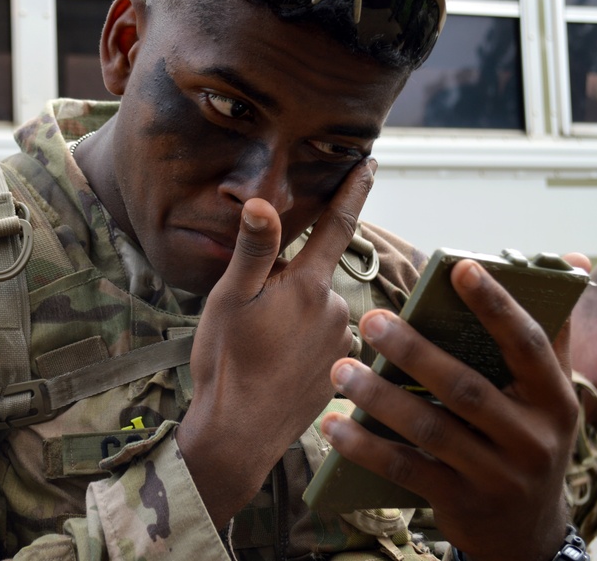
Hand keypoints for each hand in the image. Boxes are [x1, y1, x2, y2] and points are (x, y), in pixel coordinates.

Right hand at [177, 159, 376, 527]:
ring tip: (260, 345)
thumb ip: (253, 249)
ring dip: (294, 316)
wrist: (237, 435)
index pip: (337, 225)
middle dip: (288, 282)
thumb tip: (264, 201)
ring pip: (317, 313)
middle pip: (315, 276)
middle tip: (251, 312)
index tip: (369, 161)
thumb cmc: (227, 363)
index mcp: (309, 287)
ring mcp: (341, 346)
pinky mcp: (339, 374)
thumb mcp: (230, 299)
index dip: (352, 190)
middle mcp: (336, 312)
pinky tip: (275, 365)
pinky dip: (301, 346)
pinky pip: (322, 344)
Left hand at [321, 254, 589, 560]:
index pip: (527, 345)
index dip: (495, 306)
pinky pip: (406, 470)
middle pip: (466, 388)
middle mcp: (531, 439)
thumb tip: (568, 261)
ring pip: (430, 430)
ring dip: (379, 398)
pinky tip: (334, 425)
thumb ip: (549, 333)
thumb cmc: (526, 438)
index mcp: (555, 400)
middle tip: (370, 320)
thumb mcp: (548, 394)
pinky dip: (366, 448)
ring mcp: (496, 476)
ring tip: (341, 370)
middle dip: (414, 352)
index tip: (459, 268)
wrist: (527, 533)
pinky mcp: (460, 503)